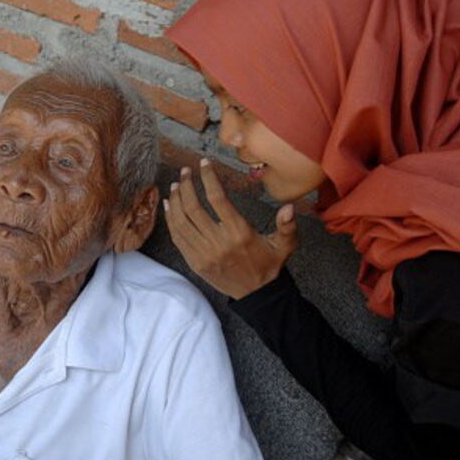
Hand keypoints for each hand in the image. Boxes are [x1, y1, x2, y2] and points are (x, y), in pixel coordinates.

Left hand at [164, 159, 297, 298]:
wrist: (257, 295)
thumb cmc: (270, 264)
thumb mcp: (284, 245)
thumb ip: (287, 225)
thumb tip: (290, 207)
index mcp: (239, 233)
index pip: (218, 199)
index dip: (208, 178)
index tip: (203, 163)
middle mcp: (219, 242)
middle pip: (194, 208)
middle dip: (186, 185)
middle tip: (185, 171)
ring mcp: (204, 254)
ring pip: (181, 222)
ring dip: (175, 200)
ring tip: (176, 184)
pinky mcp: (195, 262)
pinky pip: (177, 237)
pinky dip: (170, 219)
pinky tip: (169, 205)